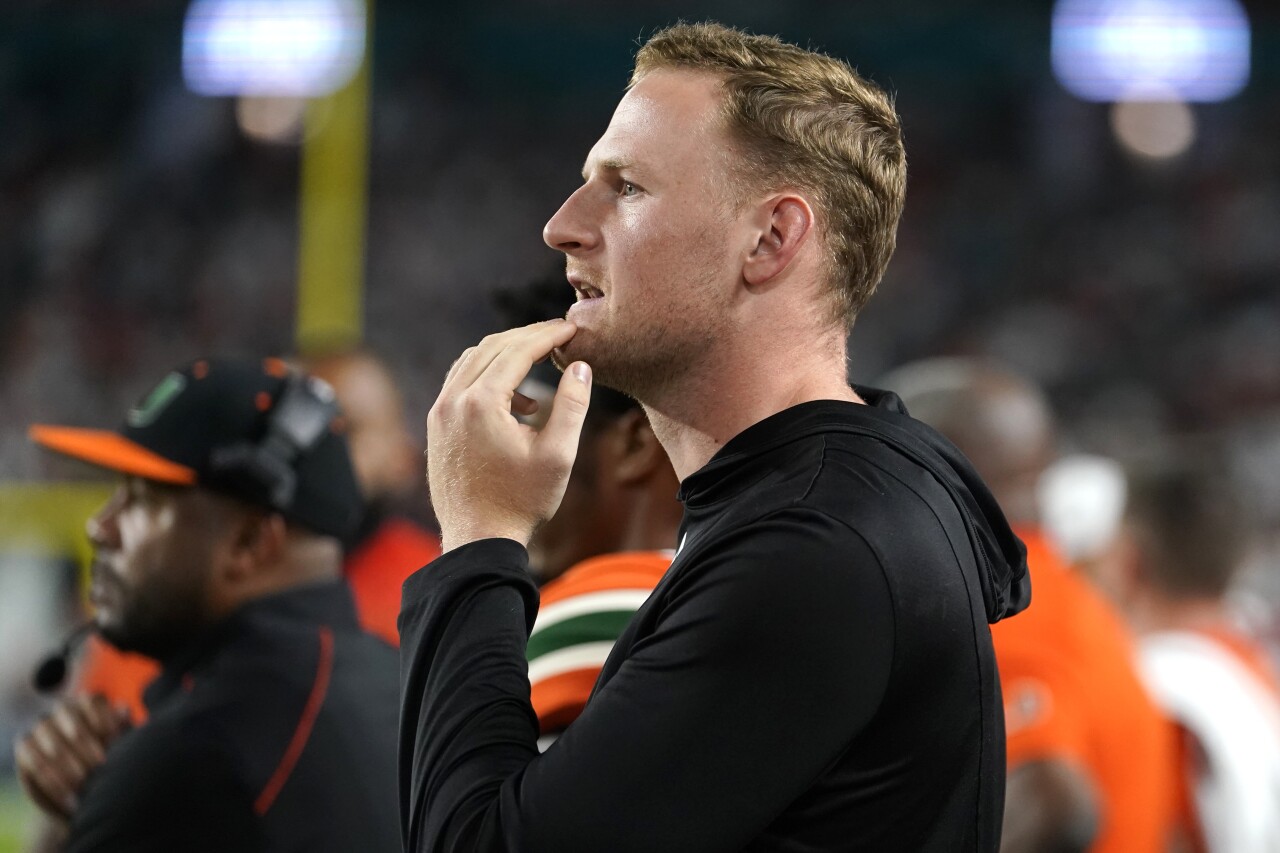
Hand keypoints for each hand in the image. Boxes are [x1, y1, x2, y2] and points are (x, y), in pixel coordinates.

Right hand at [13, 695, 130, 825]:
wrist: (82, 796)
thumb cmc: (109, 765)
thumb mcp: (120, 748)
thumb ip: (122, 728)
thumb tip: (123, 709)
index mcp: (89, 704)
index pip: (92, 700)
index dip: (103, 718)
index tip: (114, 741)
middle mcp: (63, 711)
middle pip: (69, 716)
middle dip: (85, 743)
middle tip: (100, 766)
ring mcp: (41, 727)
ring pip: (48, 732)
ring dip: (66, 760)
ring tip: (83, 783)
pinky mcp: (25, 747)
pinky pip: (31, 755)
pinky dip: (49, 776)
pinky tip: (66, 792)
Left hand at [427, 320, 591, 551]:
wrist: (477, 539)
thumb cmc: (521, 501)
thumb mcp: (558, 455)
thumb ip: (572, 405)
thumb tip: (579, 366)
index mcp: (481, 402)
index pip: (517, 350)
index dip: (548, 335)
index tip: (572, 328)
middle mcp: (452, 400)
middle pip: (491, 347)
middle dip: (527, 336)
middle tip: (557, 334)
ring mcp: (439, 413)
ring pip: (471, 361)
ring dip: (505, 353)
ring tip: (539, 360)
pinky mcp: (436, 426)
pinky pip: (460, 383)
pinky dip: (487, 375)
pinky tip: (518, 401)